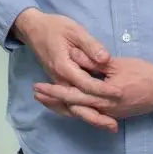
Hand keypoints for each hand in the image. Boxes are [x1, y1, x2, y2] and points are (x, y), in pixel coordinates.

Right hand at [12, 9, 122, 130]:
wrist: (33, 29)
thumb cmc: (55, 27)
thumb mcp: (74, 30)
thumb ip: (90, 45)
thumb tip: (105, 59)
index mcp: (64, 67)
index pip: (86, 84)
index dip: (103, 90)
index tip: (120, 94)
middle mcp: (59, 80)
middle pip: (78, 104)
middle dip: (97, 116)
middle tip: (114, 126)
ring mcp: (57, 83)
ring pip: (72, 108)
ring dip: (90, 118)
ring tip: (108, 126)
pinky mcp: (58, 84)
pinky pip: (67, 105)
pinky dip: (79, 113)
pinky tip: (92, 118)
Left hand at [33, 57, 152, 132]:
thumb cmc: (143, 72)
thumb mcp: (118, 64)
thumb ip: (96, 62)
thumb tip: (75, 57)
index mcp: (106, 95)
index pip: (75, 93)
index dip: (56, 89)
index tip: (40, 85)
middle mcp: (106, 108)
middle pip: (74, 106)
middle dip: (54, 100)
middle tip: (36, 93)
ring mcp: (110, 114)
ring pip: (81, 113)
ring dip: (62, 106)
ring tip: (46, 100)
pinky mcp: (114, 114)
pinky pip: (90, 114)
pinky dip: (77, 110)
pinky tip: (67, 106)